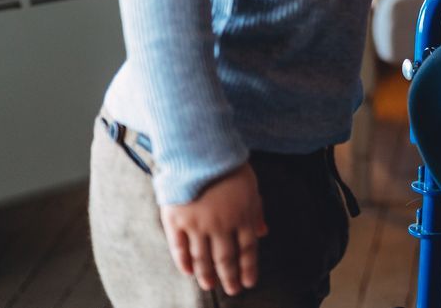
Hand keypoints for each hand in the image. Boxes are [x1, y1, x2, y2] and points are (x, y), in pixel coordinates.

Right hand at [159, 161, 265, 295]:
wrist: (200, 150)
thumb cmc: (229, 165)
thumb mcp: (252, 185)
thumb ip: (256, 210)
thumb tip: (264, 233)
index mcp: (242, 215)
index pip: (247, 249)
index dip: (248, 268)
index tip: (248, 283)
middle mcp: (221, 224)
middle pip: (226, 257)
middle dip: (230, 276)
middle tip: (232, 291)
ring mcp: (197, 224)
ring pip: (203, 257)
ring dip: (207, 274)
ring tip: (210, 286)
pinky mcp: (177, 220)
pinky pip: (179, 247)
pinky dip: (183, 261)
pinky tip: (188, 272)